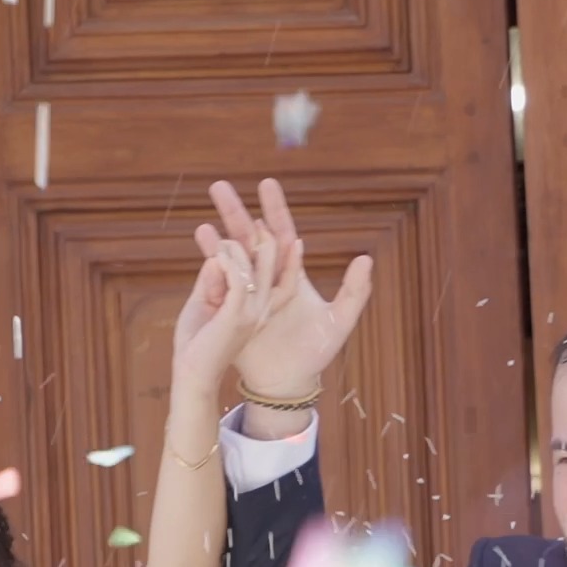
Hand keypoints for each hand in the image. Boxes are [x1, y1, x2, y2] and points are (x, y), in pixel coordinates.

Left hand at [170, 232, 277, 398]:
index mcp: (260, 305)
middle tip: (240, 202)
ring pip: (256, 264)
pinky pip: (239, 277)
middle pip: (273, 258)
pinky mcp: (237, 314)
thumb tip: (215, 255)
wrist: (191, 376)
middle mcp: (263, 306)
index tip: (259, 220)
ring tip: (211, 236)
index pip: (278, 267)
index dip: (272, 242)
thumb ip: (212, 278)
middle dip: (262, 228)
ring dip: (233, 245)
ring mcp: (253, 310)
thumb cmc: (196, 343)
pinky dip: (226, 260)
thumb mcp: (205, 302)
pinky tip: (214, 254)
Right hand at [195, 178, 371, 398]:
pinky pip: (219, 278)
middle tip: (219, 186)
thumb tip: (366, 258)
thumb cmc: (314, 353)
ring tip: (207, 207)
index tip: (265, 184)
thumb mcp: (338, 323)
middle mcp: (268, 277)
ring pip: (231, 253)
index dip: (274, 209)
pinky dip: (210, 258)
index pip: (282, 233)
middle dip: (237, 211)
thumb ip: (353, 292)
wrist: (286, 382)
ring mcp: (248, 290)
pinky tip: (201, 239)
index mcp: (292, 274)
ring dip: (219, 230)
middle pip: (250, 236)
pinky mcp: (232, 306)